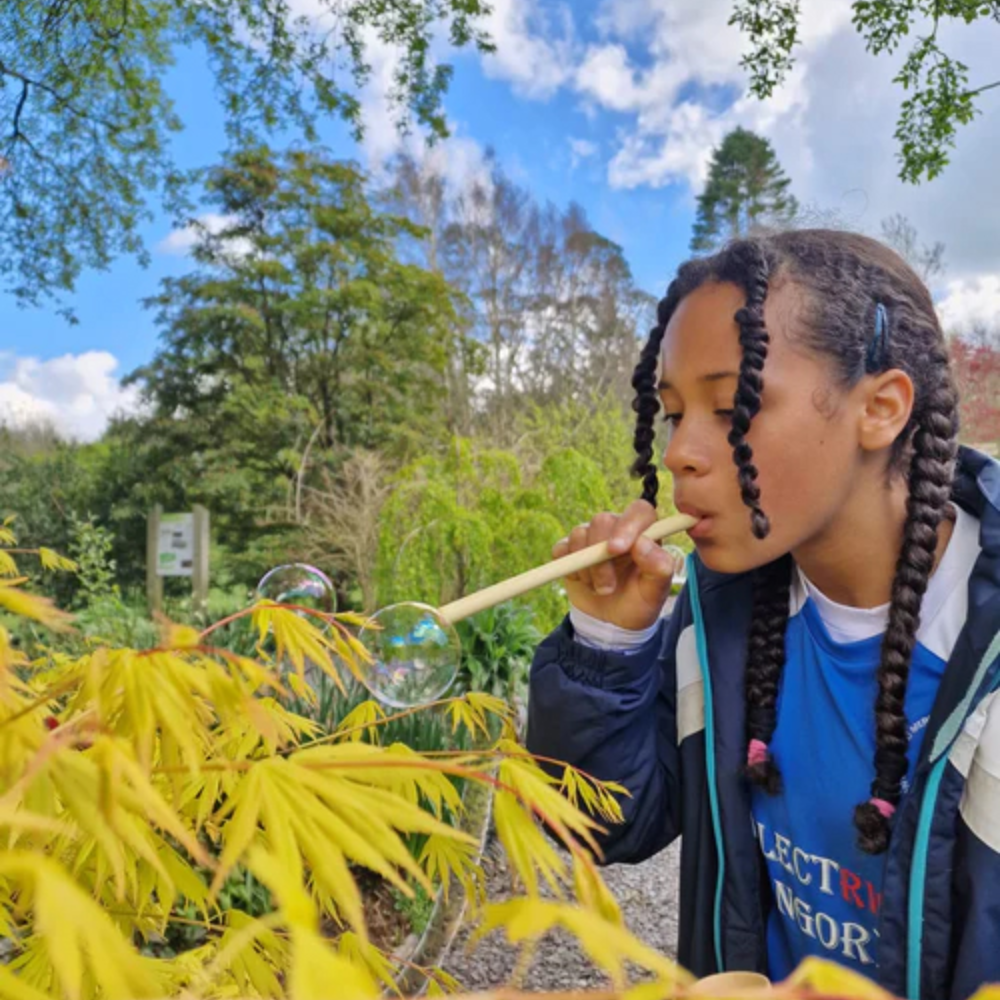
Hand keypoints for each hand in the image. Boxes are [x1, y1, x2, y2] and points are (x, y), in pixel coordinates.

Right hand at [553, 500, 676, 630]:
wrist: (611, 621)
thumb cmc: (638, 602)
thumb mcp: (655, 592)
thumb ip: (659, 567)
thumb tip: (642, 544)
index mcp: (644, 533)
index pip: (639, 511)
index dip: (627, 525)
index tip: (616, 549)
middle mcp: (617, 529)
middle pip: (602, 521)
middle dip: (601, 558)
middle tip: (608, 588)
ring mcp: (591, 537)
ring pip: (580, 534)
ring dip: (586, 567)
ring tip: (599, 588)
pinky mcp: (569, 549)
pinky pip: (561, 548)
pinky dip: (567, 567)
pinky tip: (580, 581)